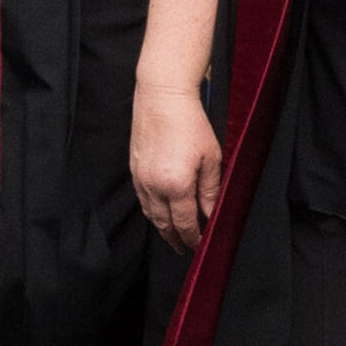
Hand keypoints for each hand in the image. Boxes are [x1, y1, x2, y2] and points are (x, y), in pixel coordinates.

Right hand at [129, 73, 221, 246]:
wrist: (162, 97)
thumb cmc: (190, 123)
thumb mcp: (211, 157)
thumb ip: (210, 190)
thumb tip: (211, 213)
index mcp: (176, 186)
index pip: (185, 223)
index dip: (193, 237)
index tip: (199, 244)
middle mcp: (154, 186)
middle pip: (164, 223)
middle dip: (176, 239)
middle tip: (184, 248)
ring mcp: (141, 178)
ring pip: (150, 214)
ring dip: (162, 228)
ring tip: (172, 236)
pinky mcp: (134, 169)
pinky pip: (142, 199)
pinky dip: (151, 211)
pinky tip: (158, 213)